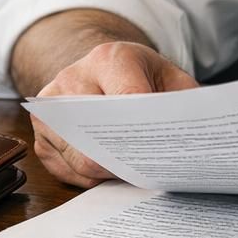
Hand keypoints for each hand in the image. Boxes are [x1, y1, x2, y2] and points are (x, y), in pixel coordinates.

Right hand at [30, 41, 198, 187]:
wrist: (105, 68)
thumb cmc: (142, 76)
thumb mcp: (171, 78)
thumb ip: (185, 102)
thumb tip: (195, 136)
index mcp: (108, 58)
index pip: (128, 99)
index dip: (148, 130)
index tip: (167, 149)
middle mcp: (71, 79)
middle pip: (98, 137)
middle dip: (128, 160)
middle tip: (155, 173)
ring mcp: (51, 109)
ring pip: (81, 161)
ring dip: (112, 174)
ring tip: (138, 173)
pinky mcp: (42, 135)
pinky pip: (68, 171)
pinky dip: (94, 179)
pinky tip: (114, 172)